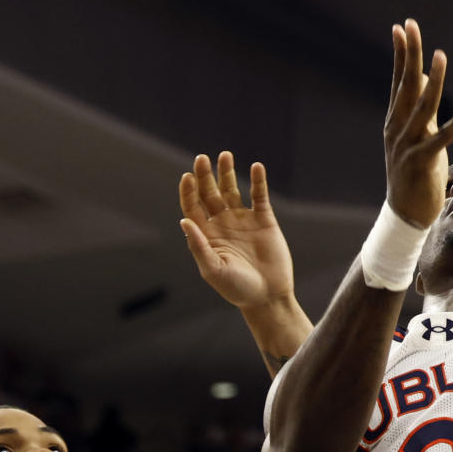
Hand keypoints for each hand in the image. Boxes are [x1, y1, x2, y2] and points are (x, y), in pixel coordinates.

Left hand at [180, 152, 293, 311]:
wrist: (268, 296)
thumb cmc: (237, 288)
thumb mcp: (213, 270)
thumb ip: (199, 246)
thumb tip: (184, 221)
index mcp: (206, 234)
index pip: (192, 206)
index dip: (188, 191)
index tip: (187, 176)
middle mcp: (222, 223)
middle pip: (209, 193)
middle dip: (205, 175)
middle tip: (202, 158)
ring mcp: (242, 219)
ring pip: (232, 189)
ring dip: (227, 173)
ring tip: (225, 156)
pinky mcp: (264, 219)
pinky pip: (259, 195)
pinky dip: (258, 181)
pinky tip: (256, 167)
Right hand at [384, 19, 452, 228]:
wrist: (405, 214)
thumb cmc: (414, 173)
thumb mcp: (415, 136)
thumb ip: (419, 107)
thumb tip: (426, 78)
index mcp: (394, 121)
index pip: (397, 81)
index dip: (400, 54)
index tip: (401, 28)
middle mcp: (397, 128)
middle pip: (405, 85)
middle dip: (409, 54)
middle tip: (411, 26)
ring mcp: (407, 145)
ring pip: (422, 106)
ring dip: (434, 80)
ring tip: (442, 55)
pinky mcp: (421, 162)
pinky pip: (441, 139)